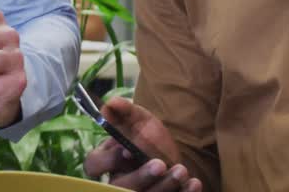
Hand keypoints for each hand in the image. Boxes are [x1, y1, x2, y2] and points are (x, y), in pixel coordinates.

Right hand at [83, 97, 201, 190]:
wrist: (167, 151)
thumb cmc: (144, 134)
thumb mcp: (136, 118)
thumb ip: (124, 111)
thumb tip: (110, 104)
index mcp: (104, 160)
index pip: (94, 165)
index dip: (109, 161)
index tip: (127, 151)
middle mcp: (116, 182)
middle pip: (120, 187)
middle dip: (141, 177)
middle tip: (160, 164)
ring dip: (164, 186)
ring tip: (181, 171)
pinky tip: (193, 183)